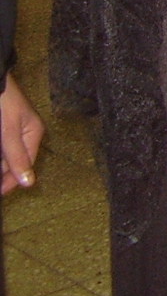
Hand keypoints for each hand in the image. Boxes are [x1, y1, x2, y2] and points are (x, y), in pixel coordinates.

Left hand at [0, 74, 43, 193]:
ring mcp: (13, 132)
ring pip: (6, 157)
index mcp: (33, 134)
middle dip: (4, 174)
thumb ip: (17, 156)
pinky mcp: (3, 129)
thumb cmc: (3, 102)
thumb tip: (29, 182)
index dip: (11, 182)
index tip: (0, 194)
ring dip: (1, 165)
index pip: (25, 166)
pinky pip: (2, 149)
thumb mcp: (9, 131)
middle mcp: (25, 134)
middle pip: (15, 163)